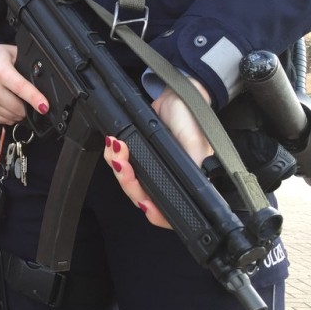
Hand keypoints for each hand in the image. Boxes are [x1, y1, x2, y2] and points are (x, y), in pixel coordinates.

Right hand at [0, 44, 48, 124]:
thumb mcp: (10, 53)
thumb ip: (26, 64)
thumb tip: (42, 78)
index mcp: (0, 71)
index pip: (20, 88)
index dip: (35, 99)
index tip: (44, 106)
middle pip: (18, 108)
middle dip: (29, 108)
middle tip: (30, 100)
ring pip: (12, 117)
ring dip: (19, 113)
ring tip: (17, 101)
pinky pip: (3, 121)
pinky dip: (10, 116)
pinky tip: (8, 106)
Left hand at [103, 80, 212, 228]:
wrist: (176, 95)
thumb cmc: (192, 118)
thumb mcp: (196, 142)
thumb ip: (195, 164)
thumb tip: (196, 184)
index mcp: (184, 184)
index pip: (168, 211)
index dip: (156, 213)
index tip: (145, 203)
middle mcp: (166, 181)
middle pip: (142, 198)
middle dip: (129, 184)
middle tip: (123, 164)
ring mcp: (149, 170)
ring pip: (128, 183)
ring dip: (119, 169)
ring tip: (117, 150)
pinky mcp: (136, 157)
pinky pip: (121, 165)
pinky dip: (114, 157)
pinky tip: (114, 146)